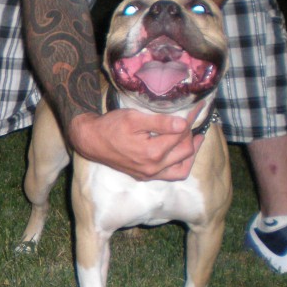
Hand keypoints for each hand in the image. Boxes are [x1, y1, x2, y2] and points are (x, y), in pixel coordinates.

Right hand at [67, 104, 205, 181]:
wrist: (91, 141)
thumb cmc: (111, 127)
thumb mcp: (134, 118)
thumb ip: (160, 122)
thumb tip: (183, 124)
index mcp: (152, 152)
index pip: (181, 135)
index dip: (189, 120)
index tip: (195, 110)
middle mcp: (153, 168)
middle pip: (185, 152)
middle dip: (191, 135)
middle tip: (191, 121)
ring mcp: (149, 175)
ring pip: (182, 169)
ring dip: (191, 154)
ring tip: (195, 139)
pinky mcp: (144, 176)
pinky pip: (170, 175)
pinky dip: (179, 164)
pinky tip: (179, 152)